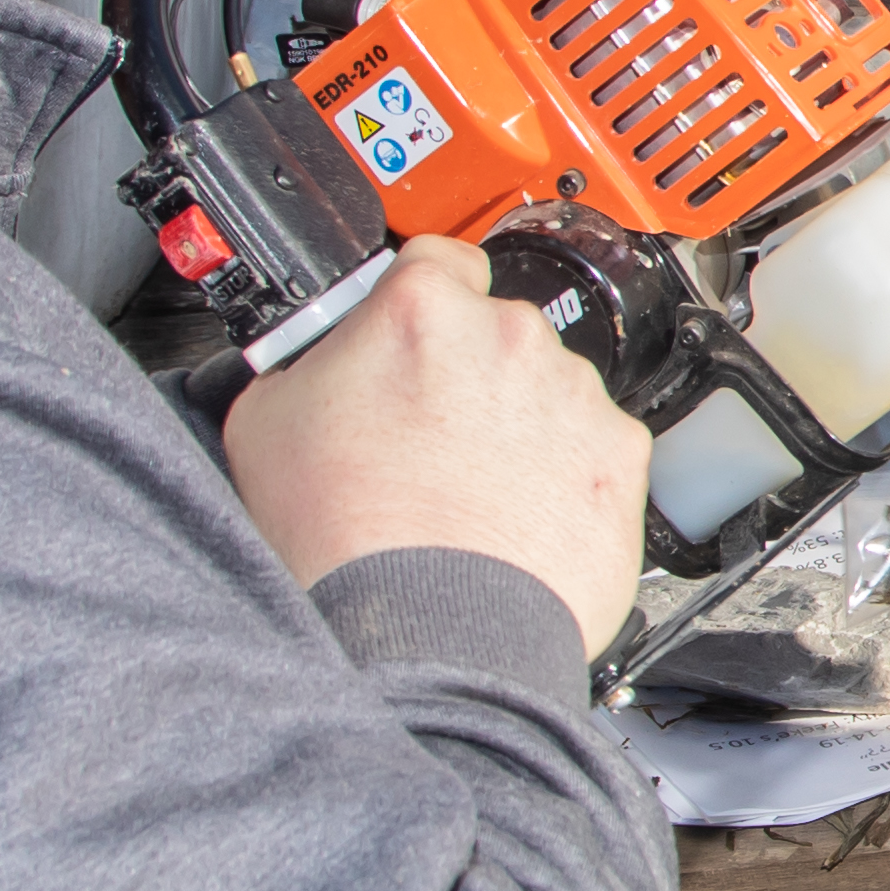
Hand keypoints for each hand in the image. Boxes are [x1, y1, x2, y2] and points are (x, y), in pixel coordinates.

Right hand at [221, 237, 652, 663]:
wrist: (425, 632)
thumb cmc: (347, 539)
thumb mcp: (269, 420)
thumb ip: (309, 360)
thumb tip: (318, 353)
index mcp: (424, 308)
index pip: (434, 258)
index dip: (417, 298)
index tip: (414, 332)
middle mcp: (511, 336)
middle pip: (494, 332)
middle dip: (466, 376)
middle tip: (428, 442)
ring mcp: (574, 396)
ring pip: (548, 392)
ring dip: (521, 427)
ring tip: (472, 495)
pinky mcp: (621, 457)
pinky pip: (595, 448)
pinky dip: (568, 475)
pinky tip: (519, 517)